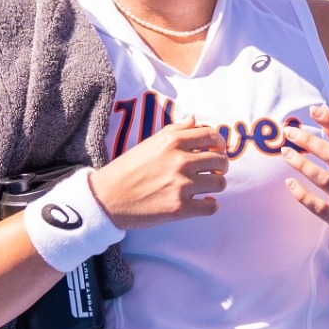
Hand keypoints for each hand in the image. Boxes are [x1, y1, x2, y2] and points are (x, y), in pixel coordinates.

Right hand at [89, 116, 227, 228]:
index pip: (213, 136)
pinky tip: (204, 203)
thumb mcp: (149, 142)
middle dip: (220, 166)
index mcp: (173, 141)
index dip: (220, 144)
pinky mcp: (180, 208)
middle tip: (212, 171)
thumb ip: (175, 130)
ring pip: (220, 183)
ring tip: (206, 187)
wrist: (107, 198)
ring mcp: (182, 185)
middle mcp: (181, 161)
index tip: (218, 150)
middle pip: (221, 161)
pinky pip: (211, 207)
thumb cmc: (127, 169)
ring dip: (216, 185)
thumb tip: (194, 120)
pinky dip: (211, 205)